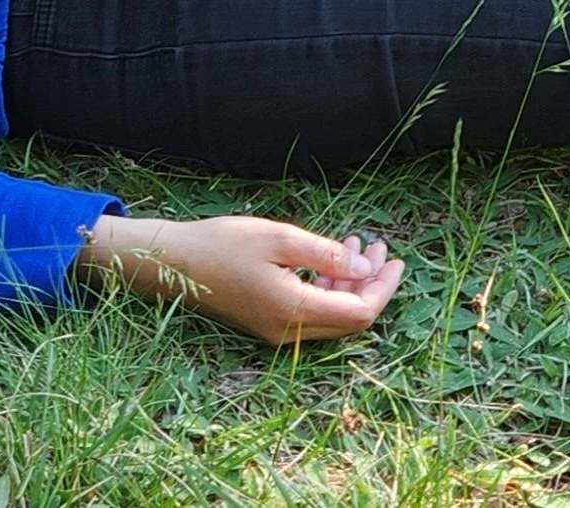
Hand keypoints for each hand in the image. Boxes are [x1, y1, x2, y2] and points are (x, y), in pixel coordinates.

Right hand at [73, 214, 404, 343]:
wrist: (175, 263)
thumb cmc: (224, 243)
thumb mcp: (278, 237)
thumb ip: (325, 254)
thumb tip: (364, 267)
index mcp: (295, 310)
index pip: (359, 312)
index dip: (382, 287)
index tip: (394, 258)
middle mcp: (291, 331)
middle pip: (350, 319)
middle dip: (371, 284)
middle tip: (380, 248)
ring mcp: (279, 332)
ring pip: (332, 316)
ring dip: (351, 284)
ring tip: (359, 245)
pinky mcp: (269, 324)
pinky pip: (313, 313)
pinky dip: (329, 288)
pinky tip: (330, 259)